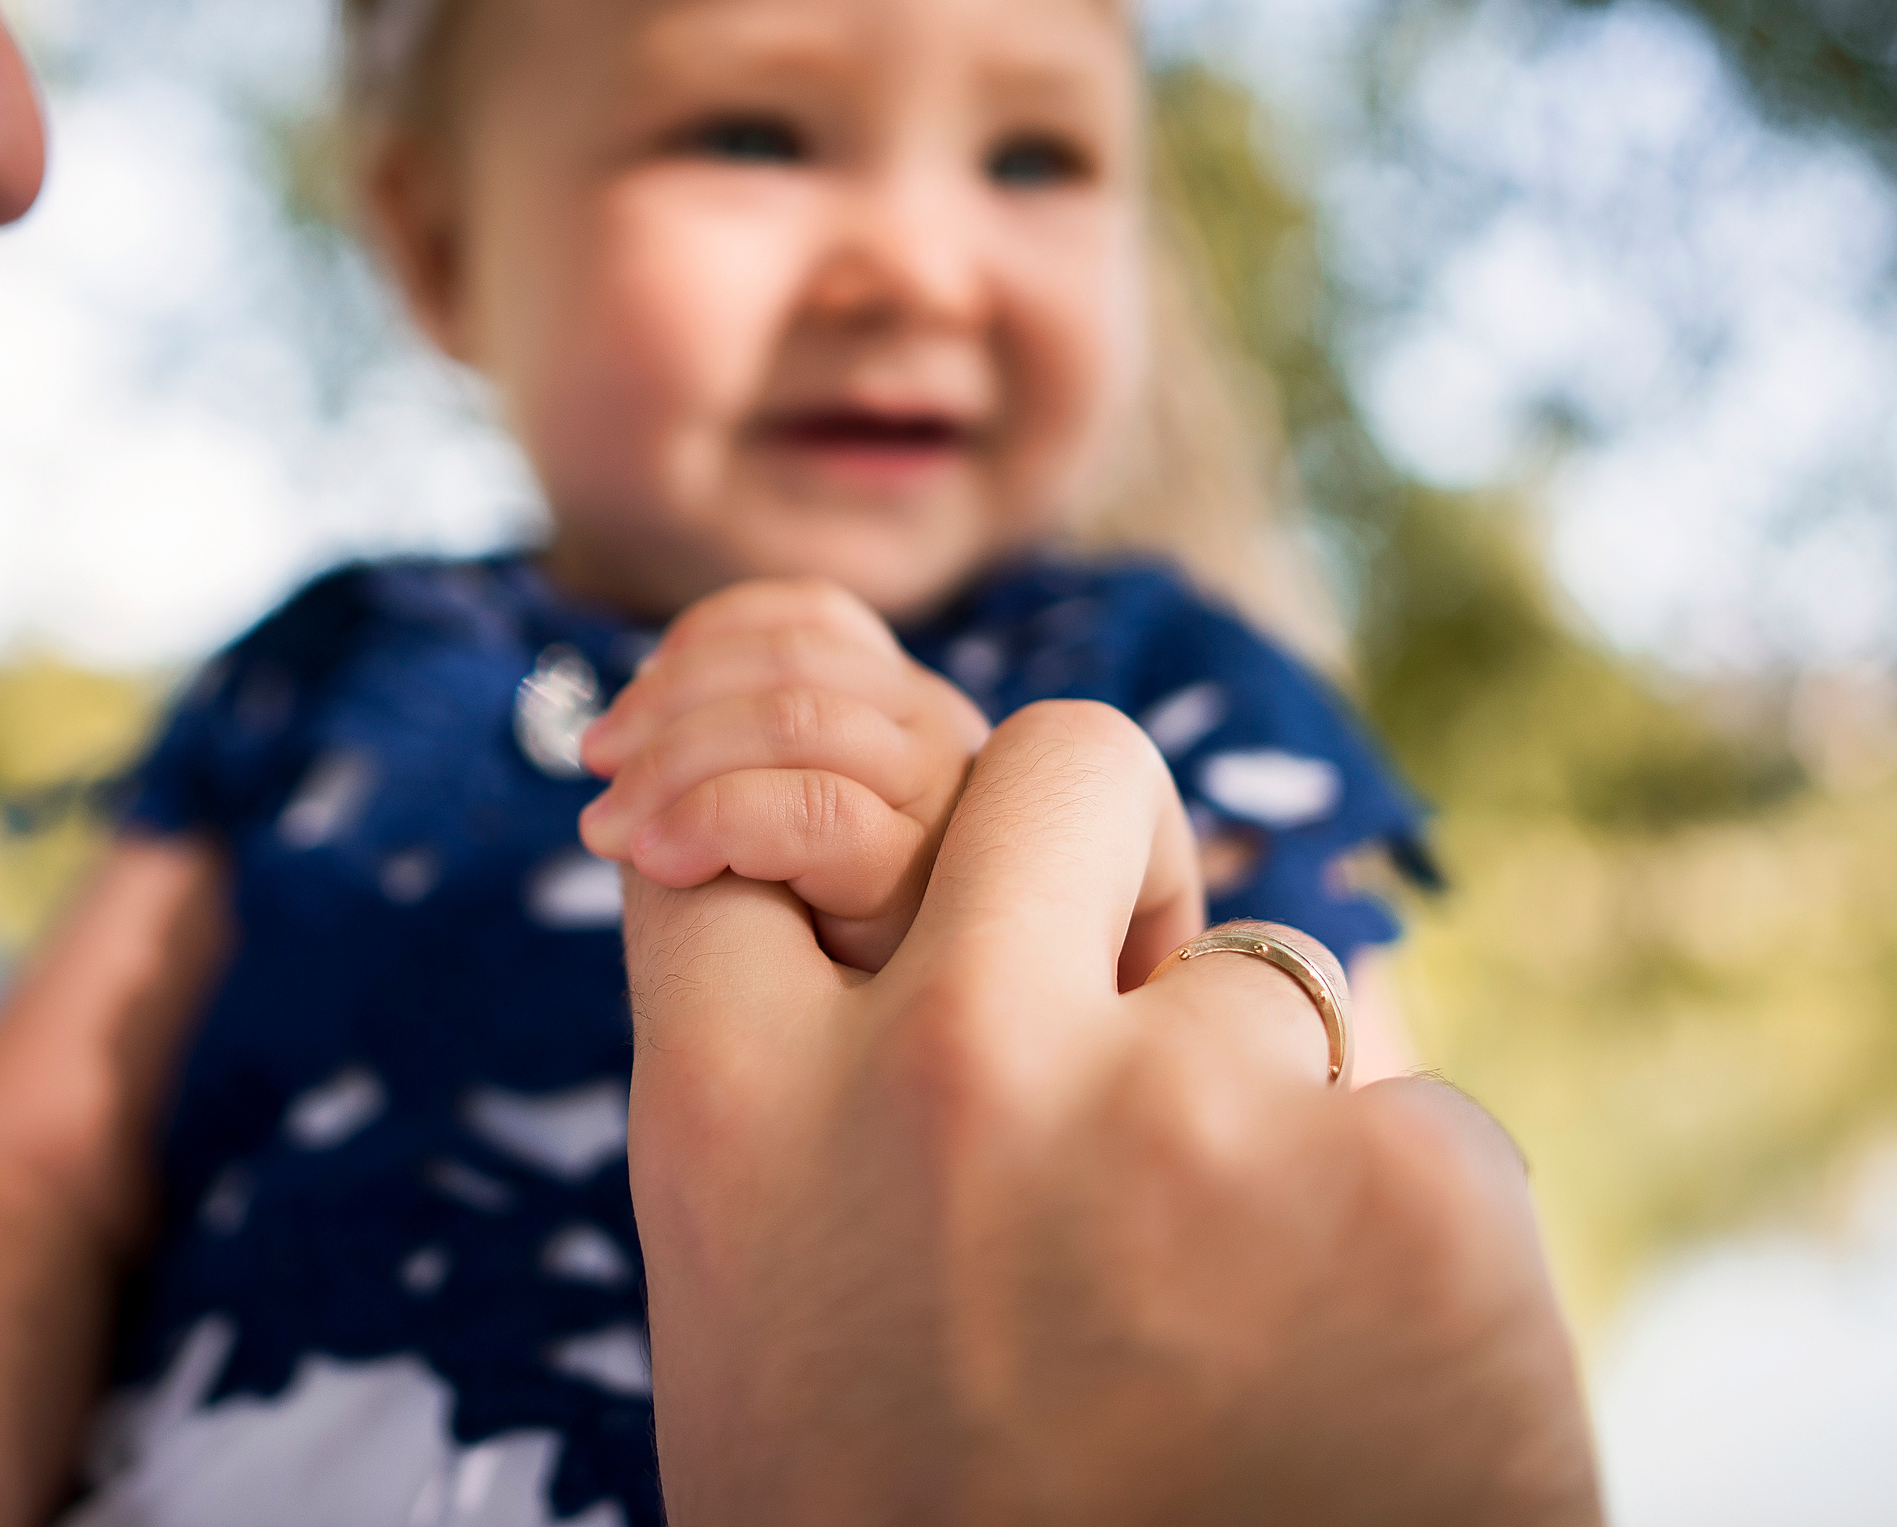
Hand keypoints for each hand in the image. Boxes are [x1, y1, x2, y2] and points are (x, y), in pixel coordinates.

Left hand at [579, 579, 992, 972]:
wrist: (879, 1057)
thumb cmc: (810, 945)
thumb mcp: (762, 829)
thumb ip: (722, 762)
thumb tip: (619, 730)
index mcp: (899, 705)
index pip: (814, 615)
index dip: (708, 636)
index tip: (629, 697)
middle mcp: (935, 731)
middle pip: (794, 661)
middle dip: (668, 702)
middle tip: (595, 762)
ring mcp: (939, 798)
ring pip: (798, 721)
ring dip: (675, 763)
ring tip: (612, 828)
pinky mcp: (922, 879)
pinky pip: (818, 812)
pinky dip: (717, 819)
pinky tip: (658, 862)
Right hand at [622, 701, 1601, 1526]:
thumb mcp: (767, 1339)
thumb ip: (795, 1116)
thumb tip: (840, 882)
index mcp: (742, 1125)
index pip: (758, 810)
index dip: (830, 792)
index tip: (881, 860)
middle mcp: (945, 1072)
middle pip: (1058, 767)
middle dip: (1104, 854)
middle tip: (1124, 993)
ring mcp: (1189, 1116)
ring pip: (1265, 965)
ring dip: (1261, 1109)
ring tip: (1226, 1330)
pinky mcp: (1413, 1190)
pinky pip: (1410, 1118)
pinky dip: (1398, 1233)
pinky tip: (1345, 1388)